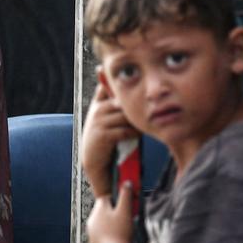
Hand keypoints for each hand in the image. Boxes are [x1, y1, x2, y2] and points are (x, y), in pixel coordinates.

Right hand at [80, 75, 138, 197]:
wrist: (95, 160)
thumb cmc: (107, 140)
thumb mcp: (110, 120)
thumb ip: (119, 108)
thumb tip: (141, 97)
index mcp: (98, 104)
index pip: (106, 86)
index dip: (118, 85)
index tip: (130, 81)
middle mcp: (97, 110)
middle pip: (122, 102)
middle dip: (134, 109)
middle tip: (148, 114)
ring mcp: (98, 122)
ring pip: (125, 116)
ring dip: (135, 123)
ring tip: (141, 128)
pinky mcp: (102, 135)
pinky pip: (124, 130)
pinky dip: (133, 134)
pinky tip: (136, 137)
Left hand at [86, 180, 135, 242]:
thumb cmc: (120, 233)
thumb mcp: (126, 210)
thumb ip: (126, 194)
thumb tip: (126, 183)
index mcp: (98, 209)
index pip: (107, 198)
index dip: (118, 200)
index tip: (126, 203)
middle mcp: (92, 220)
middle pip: (105, 212)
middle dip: (115, 213)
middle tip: (128, 218)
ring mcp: (91, 234)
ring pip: (103, 225)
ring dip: (112, 226)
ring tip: (125, 231)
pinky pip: (102, 238)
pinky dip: (109, 238)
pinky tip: (119, 241)